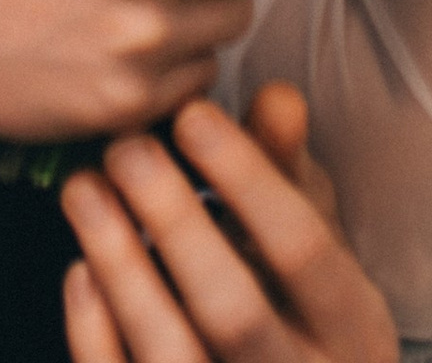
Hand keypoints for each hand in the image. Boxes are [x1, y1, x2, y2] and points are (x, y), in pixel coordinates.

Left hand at [61, 90, 396, 362]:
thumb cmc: (302, 307)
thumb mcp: (316, 240)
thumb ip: (290, 169)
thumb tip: (274, 95)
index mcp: (352, 328)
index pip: (301, 249)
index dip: (247, 178)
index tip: (191, 114)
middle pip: (233, 310)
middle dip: (173, 222)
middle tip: (124, 147)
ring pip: (172, 359)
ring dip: (122, 270)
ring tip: (83, 191)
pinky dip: (96, 336)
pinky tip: (79, 271)